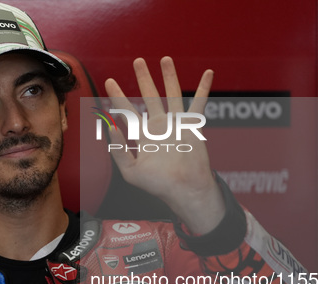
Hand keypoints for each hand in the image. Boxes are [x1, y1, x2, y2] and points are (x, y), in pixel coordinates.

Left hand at [104, 56, 224, 233]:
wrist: (183, 189)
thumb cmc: (157, 185)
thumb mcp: (130, 171)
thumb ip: (118, 150)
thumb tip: (110, 126)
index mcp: (143, 136)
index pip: (127, 111)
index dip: (117, 96)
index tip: (109, 81)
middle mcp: (158, 126)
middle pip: (149, 96)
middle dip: (143, 79)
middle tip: (138, 61)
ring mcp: (175, 124)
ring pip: (172, 94)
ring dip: (169, 76)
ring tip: (165, 58)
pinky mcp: (192, 126)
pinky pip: (199, 103)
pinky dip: (204, 88)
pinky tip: (208, 73)